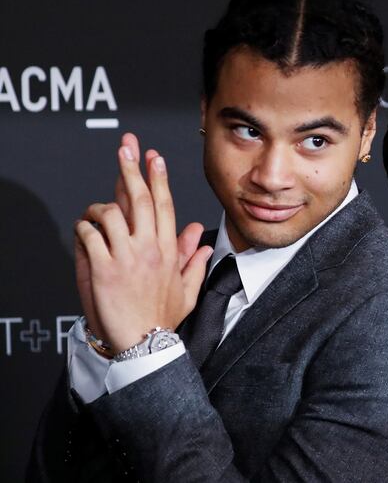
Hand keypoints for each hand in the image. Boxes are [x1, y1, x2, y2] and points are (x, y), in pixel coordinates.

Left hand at [74, 133, 211, 351]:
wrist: (144, 344)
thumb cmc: (163, 320)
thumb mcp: (188, 289)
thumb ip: (194, 260)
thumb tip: (201, 239)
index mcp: (169, 251)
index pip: (165, 205)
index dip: (157, 178)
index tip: (153, 157)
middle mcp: (150, 248)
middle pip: (140, 199)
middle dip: (132, 169)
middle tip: (125, 147)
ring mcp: (127, 256)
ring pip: (111, 212)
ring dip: (98, 206)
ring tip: (94, 211)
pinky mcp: (104, 268)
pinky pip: (90, 235)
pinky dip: (83, 227)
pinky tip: (83, 230)